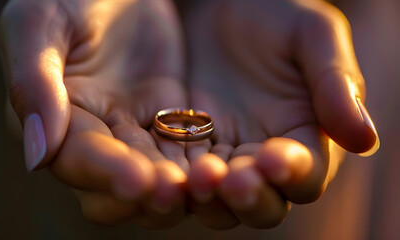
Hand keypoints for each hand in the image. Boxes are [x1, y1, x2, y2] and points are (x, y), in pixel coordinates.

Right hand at [0, 0, 189, 227]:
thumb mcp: (39, 24)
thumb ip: (33, 83)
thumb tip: (37, 158)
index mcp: (57, 119)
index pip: (77, 159)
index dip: (105, 172)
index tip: (137, 180)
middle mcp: (96, 137)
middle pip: (118, 184)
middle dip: (146, 191)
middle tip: (175, 191)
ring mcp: (135, 132)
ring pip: (158, 174)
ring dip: (180, 186)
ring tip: (207, 183)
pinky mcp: (168, 121)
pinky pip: (187, 151)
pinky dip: (203, 163)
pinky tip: (224, 168)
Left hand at [182, 0, 378, 228]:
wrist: (220, 7)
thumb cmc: (274, 16)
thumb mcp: (312, 37)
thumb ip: (336, 83)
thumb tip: (365, 140)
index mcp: (304, 139)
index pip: (306, 175)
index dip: (294, 173)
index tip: (276, 158)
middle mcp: (262, 158)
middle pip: (262, 202)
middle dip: (250, 196)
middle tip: (234, 181)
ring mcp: (221, 157)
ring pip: (218, 200)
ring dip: (209, 197)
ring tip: (198, 179)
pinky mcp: (184, 148)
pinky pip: (179, 175)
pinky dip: (174, 181)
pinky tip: (165, 173)